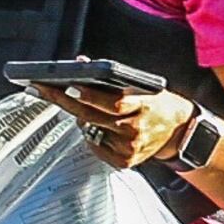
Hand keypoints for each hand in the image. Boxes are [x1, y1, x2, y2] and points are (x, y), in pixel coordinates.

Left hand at [33, 80, 196, 173]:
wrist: (179, 132)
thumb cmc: (158, 105)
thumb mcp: (144, 87)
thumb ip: (113, 78)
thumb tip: (81, 63)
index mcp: (144, 107)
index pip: (113, 102)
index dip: (90, 96)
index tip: (70, 87)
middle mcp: (136, 129)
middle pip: (94, 117)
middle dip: (66, 102)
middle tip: (44, 90)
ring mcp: (130, 148)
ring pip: (92, 131)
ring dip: (80, 118)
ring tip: (75, 104)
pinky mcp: (125, 161)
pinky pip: (96, 147)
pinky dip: (91, 135)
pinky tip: (94, 126)